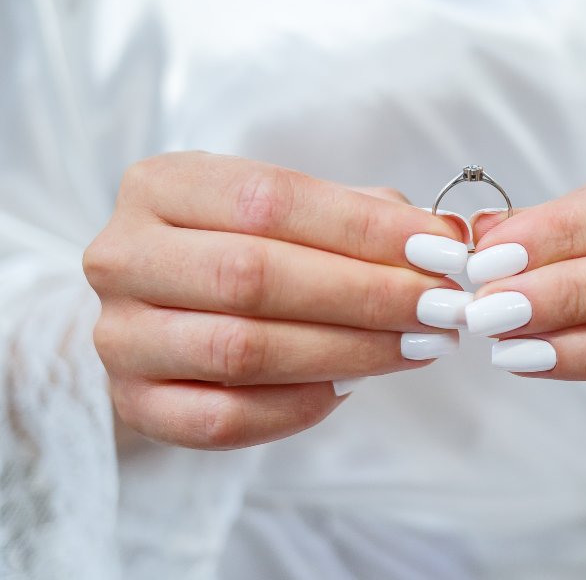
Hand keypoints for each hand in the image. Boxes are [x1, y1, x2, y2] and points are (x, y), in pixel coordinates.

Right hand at [84, 152, 469, 448]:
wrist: (171, 310)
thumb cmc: (247, 247)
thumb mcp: (293, 212)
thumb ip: (363, 217)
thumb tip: (447, 235)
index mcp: (161, 186)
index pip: (270, 199)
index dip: (365, 229)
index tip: (442, 250)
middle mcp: (123, 256)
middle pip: (254, 276)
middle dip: (367, 294)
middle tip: (442, 307)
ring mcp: (121, 336)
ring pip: (243, 350)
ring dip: (350, 351)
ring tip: (420, 344)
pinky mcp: (137, 403)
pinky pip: (226, 417)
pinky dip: (303, 405)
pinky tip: (354, 385)